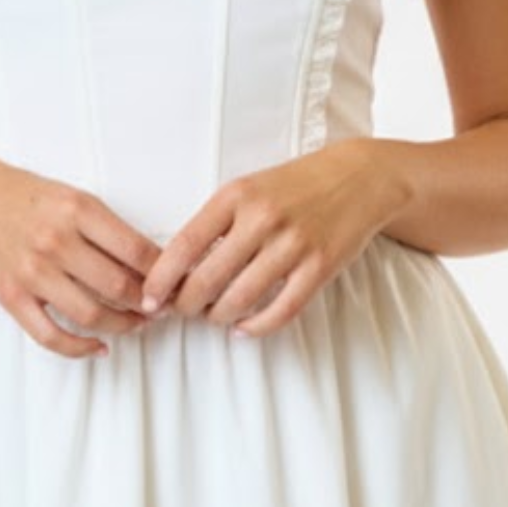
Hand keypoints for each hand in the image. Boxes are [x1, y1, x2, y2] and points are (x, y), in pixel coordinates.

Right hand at [0, 155, 163, 359]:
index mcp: (78, 209)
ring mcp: (32, 272)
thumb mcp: (73, 198)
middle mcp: (56, 240)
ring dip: (123, 325)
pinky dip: (80, 348)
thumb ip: (108, 229)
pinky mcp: (12, 296)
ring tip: (137, 323)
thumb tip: (153, 263)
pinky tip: (99, 346)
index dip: (164, 274)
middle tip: (162, 308)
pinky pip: (51, 336)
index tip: (175, 283)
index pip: (137, 250)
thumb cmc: (27, 198)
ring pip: (92, 315)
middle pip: (119, 286)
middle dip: (150, 304)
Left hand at [138, 141, 410, 337]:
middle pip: (207, 280)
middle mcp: (262, 219)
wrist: (358, 178)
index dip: (161, 280)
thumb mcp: (248, 188)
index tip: (149, 299)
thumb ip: (216, 222)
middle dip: (187, 306)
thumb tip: (176, 267)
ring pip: (239, 300)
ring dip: (218, 317)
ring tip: (214, 317)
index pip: (184, 246)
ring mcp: (293, 244)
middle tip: (182, 312)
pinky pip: (280, 311)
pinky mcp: (319, 267)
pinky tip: (243, 328)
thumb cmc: (294, 186)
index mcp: (235, 195)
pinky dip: (256, 327)